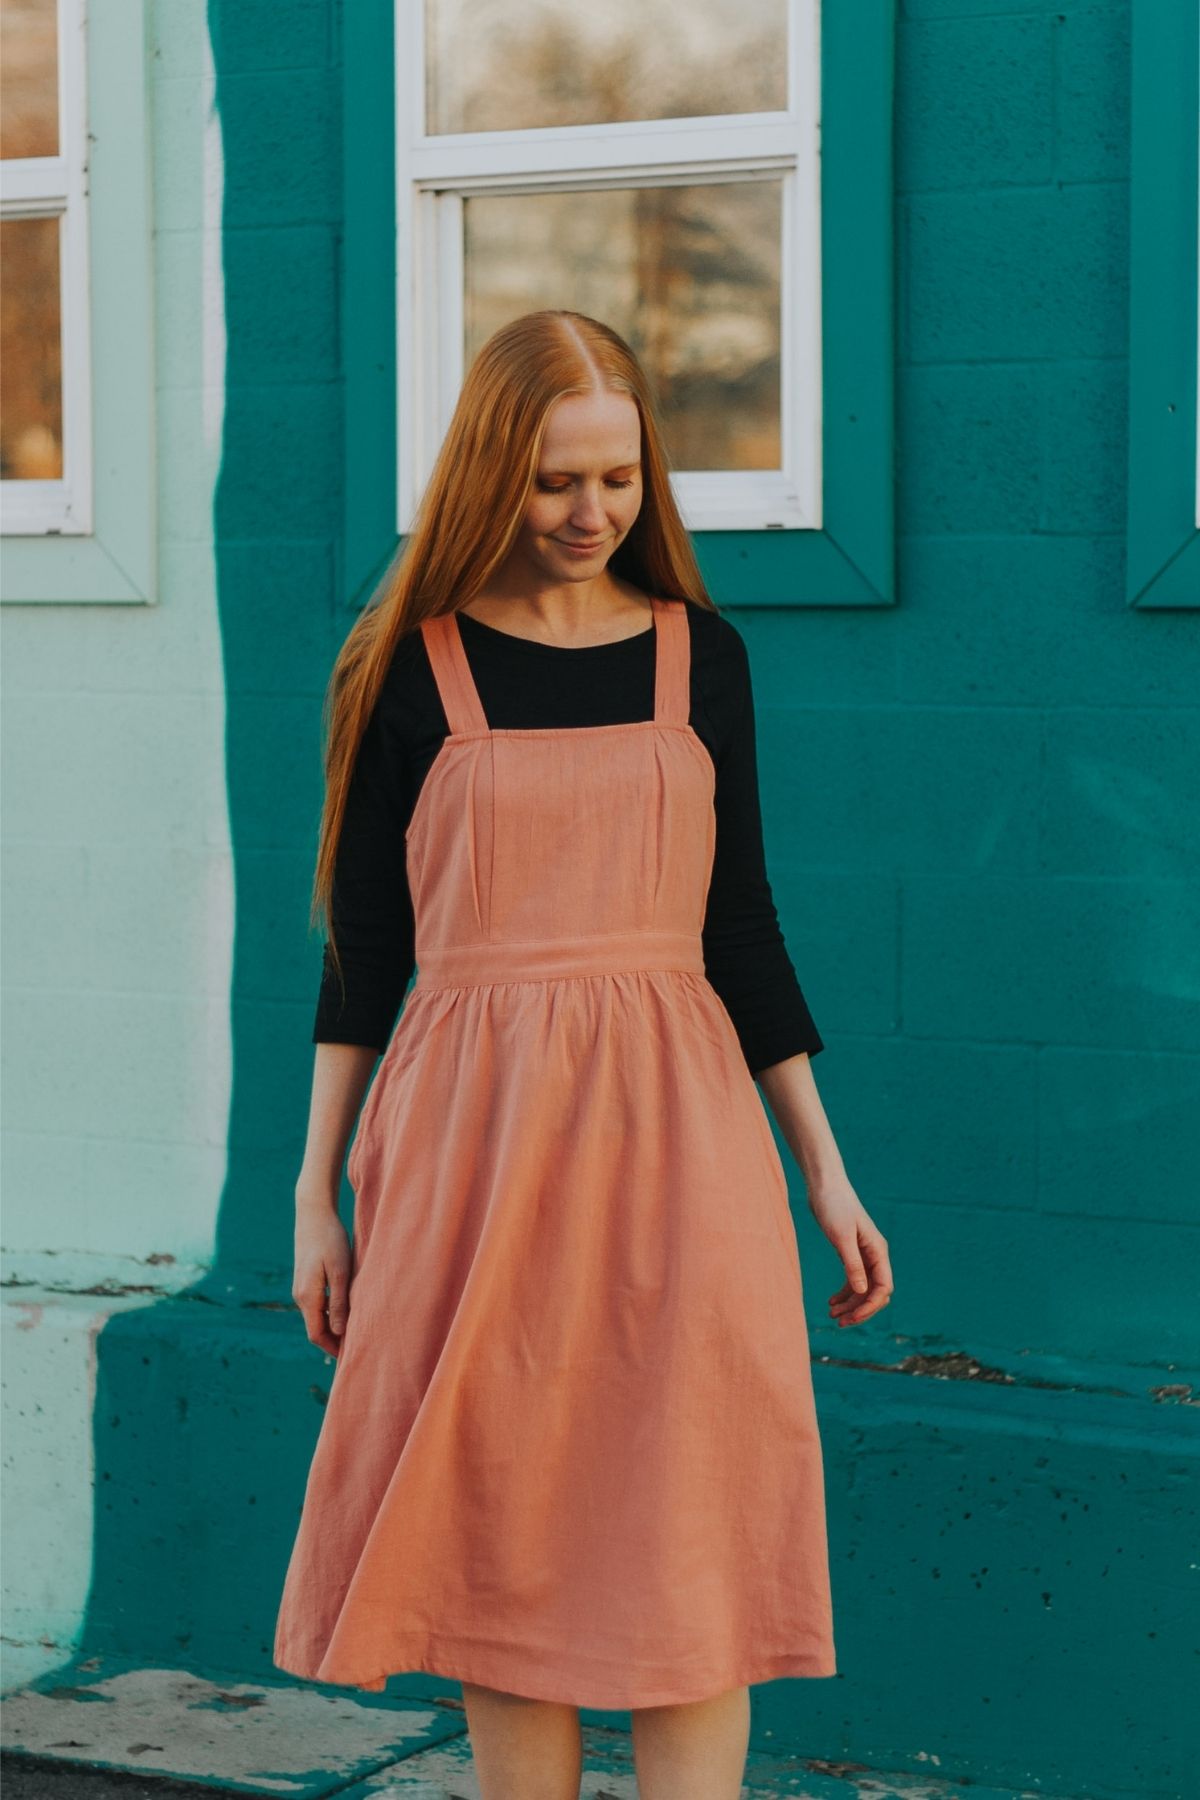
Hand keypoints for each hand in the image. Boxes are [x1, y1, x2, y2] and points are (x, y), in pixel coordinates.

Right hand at [292, 1200, 351, 1354]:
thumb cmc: (330, 1239)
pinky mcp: (306, 1279)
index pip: (317, 1334)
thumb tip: (338, 1332)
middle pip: (316, 1328)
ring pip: (317, 1317)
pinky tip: (347, 1311)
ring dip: (333, 1327)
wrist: (314, 1213)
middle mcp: (300, 1296)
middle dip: (334, 1341)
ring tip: (356, 1333)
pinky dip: (330, 1313)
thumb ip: (338, 1302)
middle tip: (358, 1348)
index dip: (332, 1348)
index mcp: (307, 1297)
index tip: (351, 1357)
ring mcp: (302, 1287)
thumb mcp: (339, 1271)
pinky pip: (318, 1304)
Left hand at [807, 1172, 893, 1328]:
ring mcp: (863, 1254)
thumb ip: (852, 1264)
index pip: (883, 1288)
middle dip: (860, 1309)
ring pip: (863, 1288)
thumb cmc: (834, 1206)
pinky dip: (844, 1293)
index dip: (870, 1307)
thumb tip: (863, 1292)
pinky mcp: (850, 1252)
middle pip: (874, 1292)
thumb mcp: (841, 1237)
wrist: (824, 1186)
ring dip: (850, 1304)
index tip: (851, 1318)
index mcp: (878, 1251)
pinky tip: (831, 1301)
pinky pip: (853, 1279)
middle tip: (838, 1322)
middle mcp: (874, 1255)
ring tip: (831, 1315)